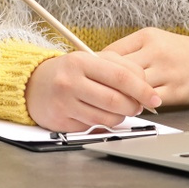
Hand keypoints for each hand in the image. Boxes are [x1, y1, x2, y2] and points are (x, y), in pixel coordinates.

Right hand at [25, 51, 161, 131]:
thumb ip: (119, 67)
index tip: (154, 97)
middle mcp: (71, 82)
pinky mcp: (61, 122)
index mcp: (82, 61)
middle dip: (134, 106)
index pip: (121, 76)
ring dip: (122, 117)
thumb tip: (144, 85)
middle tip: (140, 106)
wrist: (33, 85)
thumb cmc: (69, 71)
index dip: (142, 89)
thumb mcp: (91, 60)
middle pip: (115, 100)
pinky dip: (105, 123)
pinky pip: (93, 127)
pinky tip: (103, 114)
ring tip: (122, 110)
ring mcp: (65, 103)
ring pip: (106, 117)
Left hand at [100, 27, 188, 107]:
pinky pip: (148, 102)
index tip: (93, 77)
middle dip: (106, 85)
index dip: (98, 68)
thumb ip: (130, 50)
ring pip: (132, 88)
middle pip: (119, 71)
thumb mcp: (155, 40)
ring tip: (114, 103)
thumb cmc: (181, 52)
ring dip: (121, 98)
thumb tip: (100, 64)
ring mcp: (167, 72)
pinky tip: (133, 107)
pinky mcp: (176, 91)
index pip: (111, 53)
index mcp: (147, 37)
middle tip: (98, 94)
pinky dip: (137, 106)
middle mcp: (156, 52)